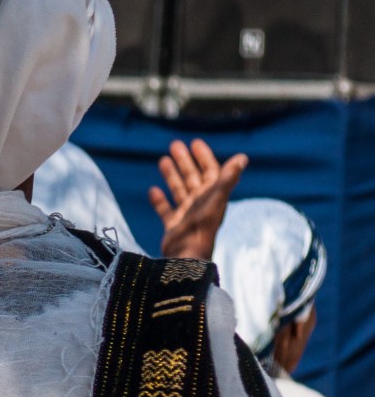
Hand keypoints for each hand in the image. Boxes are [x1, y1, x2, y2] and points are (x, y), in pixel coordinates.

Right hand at [149, 138, 247, 260]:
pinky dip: (159, 200)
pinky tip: (153, 190)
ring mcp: (187, 214)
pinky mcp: (173, 226)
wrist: (187, 254)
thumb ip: (228, 178)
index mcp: (212, 196)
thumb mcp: (216, 198)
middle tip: (175, 144)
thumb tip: (243, 157)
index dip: (204, 157)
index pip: (210, 171)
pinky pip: (166, 209)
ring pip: (179, 190)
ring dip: (172, 175)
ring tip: (163, 160)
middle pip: (193, 178)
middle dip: (185, 161)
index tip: (195, 142)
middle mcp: (201, 203)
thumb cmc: (202, 225)